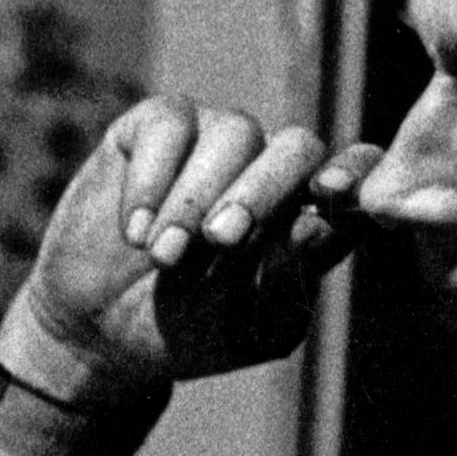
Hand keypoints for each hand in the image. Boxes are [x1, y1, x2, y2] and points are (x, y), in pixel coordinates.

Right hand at [0, 97, 372, 402]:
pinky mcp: (154, 128)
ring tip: (164, 258)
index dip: (354, 170)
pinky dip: (151, 181)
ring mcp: (214, 141)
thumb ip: (285, 284)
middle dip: (264, 190)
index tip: (331, 192)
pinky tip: (135, 232)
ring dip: (196, 198)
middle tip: (222, 238)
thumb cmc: (189, 329)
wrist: (100, 330)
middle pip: (297, 146)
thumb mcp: (246, 328)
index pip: (356, 174)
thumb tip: (312, 229)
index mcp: (307, 215)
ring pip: (234, 132)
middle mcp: (269, 169)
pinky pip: (169, 125)